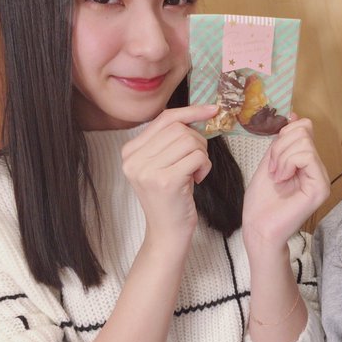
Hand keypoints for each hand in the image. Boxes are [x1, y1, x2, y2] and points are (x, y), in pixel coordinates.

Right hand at [121, 105, 217, 247]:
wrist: (167, 232)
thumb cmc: (171, 197)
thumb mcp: (163, 164)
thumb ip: (170, 140)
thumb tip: (199, 112)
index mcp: (129, 151)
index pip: (164, 118)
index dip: (191, 111)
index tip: (211, 109)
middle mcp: (133, 159)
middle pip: (179, 128)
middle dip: (198, 142)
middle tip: (197, 162)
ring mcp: (147, 170)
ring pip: (190, 141)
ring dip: (202, 155)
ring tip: (195, 172)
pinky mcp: (165, 180)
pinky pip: (197, 156)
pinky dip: (204, 166)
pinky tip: (197, 180)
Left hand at [242, 116, 329, 252]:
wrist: (258, 228)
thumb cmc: (261, 202)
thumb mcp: (270, 162)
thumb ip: (282, 141)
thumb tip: (295, 115)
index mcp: (307, 163)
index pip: (304, 127)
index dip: (284, 133)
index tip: (272, 157)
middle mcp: (318, 169)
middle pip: (304, 131)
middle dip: (280, 146)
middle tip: (272, 169)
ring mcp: (322, 179)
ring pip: (304, 143)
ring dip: (281, 156)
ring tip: (276, 176)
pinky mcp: (320, 187)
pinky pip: (307, 156)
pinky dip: (287, 163)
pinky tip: (281, 179)